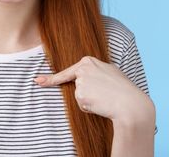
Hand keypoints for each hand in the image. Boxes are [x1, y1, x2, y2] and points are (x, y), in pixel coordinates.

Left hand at [34, 56, 152, 122]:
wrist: (131, 104)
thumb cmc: (124, 89)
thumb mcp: (110, 72)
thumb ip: (95, 71)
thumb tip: (83, 77)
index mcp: (89, 60)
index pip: (68, 71)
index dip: (51, 78)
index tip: (38, 81)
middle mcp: (82, 69)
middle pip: (76, 86)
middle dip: (84, 94)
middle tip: (103, 95)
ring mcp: (80, 81)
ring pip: (79, 96)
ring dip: (90, 101)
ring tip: (106, 98)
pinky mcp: (80, 94)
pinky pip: (82, 105)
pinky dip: (90, 108)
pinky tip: (101, 104)